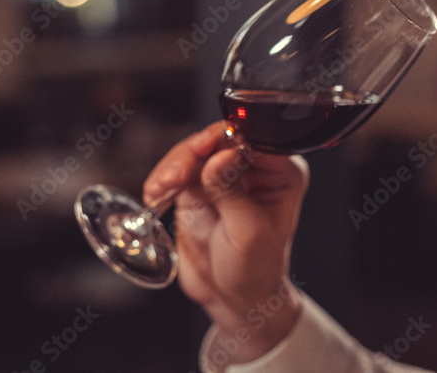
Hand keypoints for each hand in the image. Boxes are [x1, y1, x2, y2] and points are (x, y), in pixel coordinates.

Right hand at [143, 122, 309, 362]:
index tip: (203, 149)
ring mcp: (223, 176)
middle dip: (192, 153)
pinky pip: (176, 172)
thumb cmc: (254, 269)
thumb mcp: (248, 231)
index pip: (252, 138)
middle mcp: (253, 169)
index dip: (225, 138)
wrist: (234, 298)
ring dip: (172, 166)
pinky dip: (162, 180)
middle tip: (175, 176)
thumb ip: (232, 192)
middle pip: (219, 140)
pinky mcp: (198, 189)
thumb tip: (221, 156)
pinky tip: (155, 195)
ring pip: (193, 153)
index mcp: (280, 172)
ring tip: (161, 188)